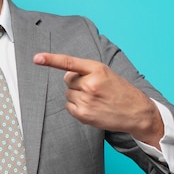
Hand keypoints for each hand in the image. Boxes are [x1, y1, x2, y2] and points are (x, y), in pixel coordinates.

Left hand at [33, 53, 163, 147]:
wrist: (137, 112)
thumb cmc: (120, 90)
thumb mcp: (106, 73)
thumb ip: (85, 71)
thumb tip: (66, 75)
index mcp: (97, 69)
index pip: (69, 63)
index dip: (50, 60)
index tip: (36, 58)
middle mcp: (90, 84)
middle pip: (67, 80)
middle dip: (76, 83)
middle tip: (94, 88)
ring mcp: (86, 100)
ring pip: (67, 93)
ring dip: (77, 95)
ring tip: (95, 99)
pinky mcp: (83, 114)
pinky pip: (68, 106)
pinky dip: (76, 107)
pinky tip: (91, 108)